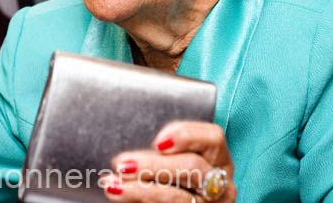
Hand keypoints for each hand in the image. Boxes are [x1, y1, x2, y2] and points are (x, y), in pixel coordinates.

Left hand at [103, 121, 235, 202]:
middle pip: (193, 166)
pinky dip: (138, 199)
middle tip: (123, 163)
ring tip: (112, 183)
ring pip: (177, 196)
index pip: (213, 137)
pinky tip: (118, 192)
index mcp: (218, 158)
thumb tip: (132, 145)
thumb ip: (161, 148)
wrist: (165, 199)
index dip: (187, 135)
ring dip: (141, 188)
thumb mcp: (170, 155)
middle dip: (154, 164)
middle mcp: (220, 182)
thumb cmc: (169, 174)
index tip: (157, 142)